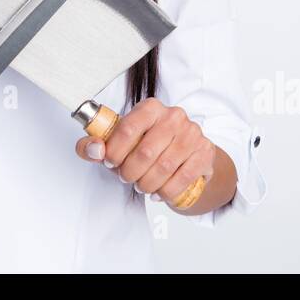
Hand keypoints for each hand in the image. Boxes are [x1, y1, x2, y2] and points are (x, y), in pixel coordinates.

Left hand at [75, 97, 212, 206]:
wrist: (185, 154)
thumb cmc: (146, 145)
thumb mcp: (118, 141)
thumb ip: (95, 144)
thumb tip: (93, 151)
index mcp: (150, 107)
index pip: (127, 129)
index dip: (114, 151)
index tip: (110, 163)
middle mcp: (174, 116)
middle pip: (145, 152)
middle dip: (130, 172)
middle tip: (126, 178)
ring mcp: (192, 133)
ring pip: (164, 168)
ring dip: (147, 184)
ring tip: (142, 186)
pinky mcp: (205, 152)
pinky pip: (183, 178)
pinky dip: (167, 191)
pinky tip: (159, 192)